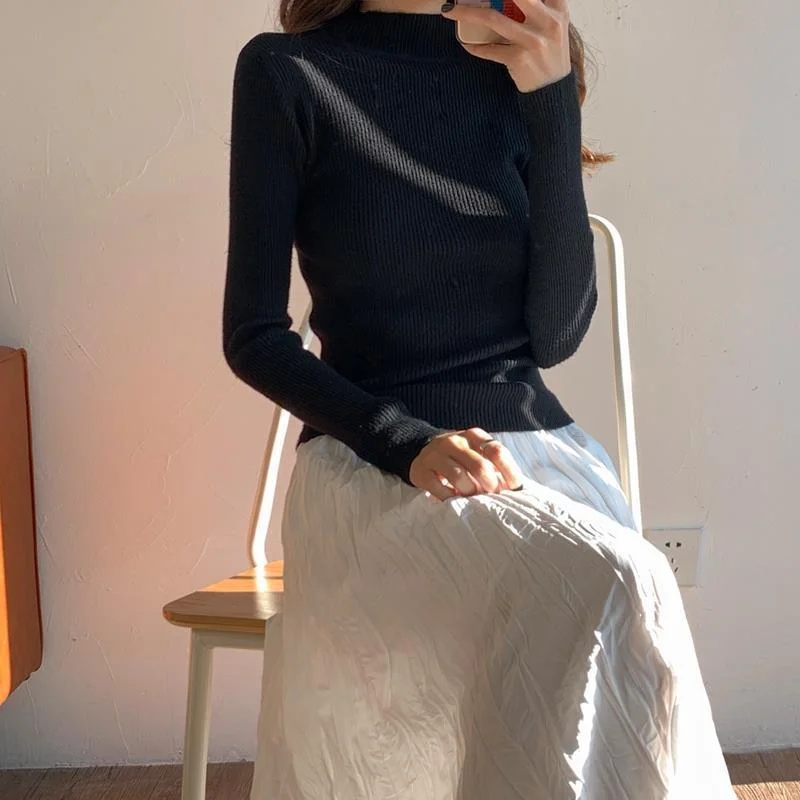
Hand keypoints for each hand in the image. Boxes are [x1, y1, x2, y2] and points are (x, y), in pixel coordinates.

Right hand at [409, 427, 524, 500]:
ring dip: (470, 492)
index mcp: (473, 435)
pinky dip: (450, 497)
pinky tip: (454, 499)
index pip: (497, 451)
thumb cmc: (460, 459)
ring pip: (459, 477)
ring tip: (472, 497)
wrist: (424, 453)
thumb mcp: (477, 454)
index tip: (515, 488)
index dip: (509, 472)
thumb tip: (513, 489)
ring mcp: (435, 455)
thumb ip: (495, 466)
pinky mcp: (422, 470)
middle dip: (490, 486)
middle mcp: (455, 442)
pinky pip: (439, 488)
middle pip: (480, 466)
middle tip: (491, 496)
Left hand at [441, 0, 570, 93]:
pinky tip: (466, 43)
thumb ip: (539, 11)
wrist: (552, 91)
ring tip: (450, 11)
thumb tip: (505, 4)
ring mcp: (533, 41)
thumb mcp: (553, 29)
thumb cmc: (549, 57)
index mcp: (557, 11)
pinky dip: (475, 46)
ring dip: (467, 13)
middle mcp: (548, 23)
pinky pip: (489, 49)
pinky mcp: (519, 59)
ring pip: (493, 19)